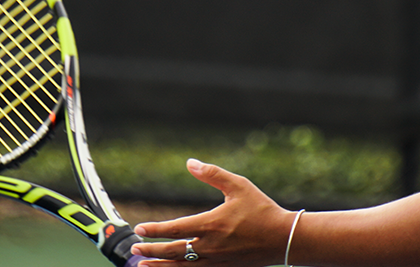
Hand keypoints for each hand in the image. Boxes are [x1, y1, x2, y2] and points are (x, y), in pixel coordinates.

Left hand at [131, 159, 295, 266]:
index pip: (175, 228)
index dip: (155, 230)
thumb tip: (190, 162)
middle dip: (152, 251)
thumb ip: (212, 174)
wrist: (284, 238)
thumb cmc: (262, 209)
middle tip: (135, 250)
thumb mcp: (238, 185)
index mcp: (211, 224)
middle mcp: (210, 246)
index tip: (139, 229)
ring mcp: (217, 260)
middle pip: (174, 251)